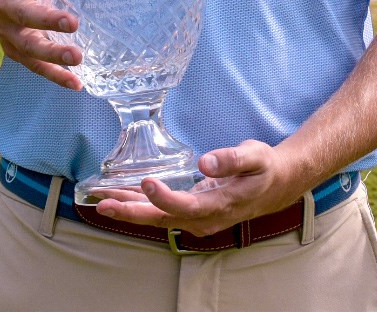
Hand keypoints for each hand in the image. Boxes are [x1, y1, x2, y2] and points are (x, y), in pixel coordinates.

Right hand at [0, 0, 82, 89]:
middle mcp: (7, 8)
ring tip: (78, 56)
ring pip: (30, 47)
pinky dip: (56, 78)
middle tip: (72, 20)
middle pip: (25, 15)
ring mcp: (11, 35)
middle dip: (47, 19)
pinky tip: (78, 85)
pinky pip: (37, 69)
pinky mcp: (19, 54)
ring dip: (53, 53)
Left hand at [93, 141, 310, 236]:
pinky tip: (120, 196)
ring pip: (158, 218)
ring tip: (99, 198)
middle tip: (102, 203)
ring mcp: (197, 219)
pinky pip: (161, 213)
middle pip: (163, 219)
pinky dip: (139, 205)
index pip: (187, 206)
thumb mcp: (256, 157)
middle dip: (131, 212)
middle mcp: (205, 219)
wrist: (277, 186)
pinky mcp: (191, 214)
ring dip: (129, 209)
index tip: (146, 182)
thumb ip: (233, 159)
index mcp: (221, 205)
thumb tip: (205, 162)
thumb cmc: (264, 168)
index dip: (165, 198)